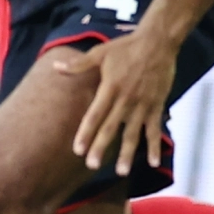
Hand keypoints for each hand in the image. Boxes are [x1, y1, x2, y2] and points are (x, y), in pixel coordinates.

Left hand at [53, 26, 177, 175]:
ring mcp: (142, 104)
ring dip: (127, 153)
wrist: (157, 42)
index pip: (95, 115)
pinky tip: (153, 162)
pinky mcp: (156, 105)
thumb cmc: (126, 47)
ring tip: (121, 171)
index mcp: (110, 88)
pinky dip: (154, 146)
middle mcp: (125, 100)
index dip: (86, 133)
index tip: (78, 150)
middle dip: (101, 148)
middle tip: (92, 165)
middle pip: (111, 128)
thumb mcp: (100, 53)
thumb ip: (78, 65)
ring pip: (133, 133)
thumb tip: (55, 67)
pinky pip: (154, 129)